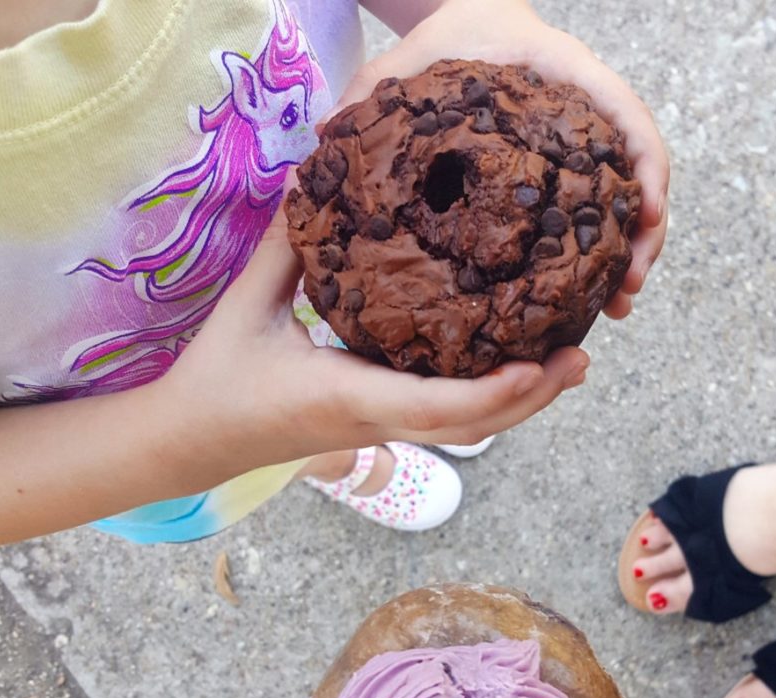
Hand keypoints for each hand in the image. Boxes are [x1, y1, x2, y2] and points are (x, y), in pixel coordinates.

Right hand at [155, 199, 588, 485]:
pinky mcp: (376, 427)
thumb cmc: (218, 376)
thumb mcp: (248, 305)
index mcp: (350, 397)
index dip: (497, 393)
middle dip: (531, 398)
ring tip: (565, 364)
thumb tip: (321, 179)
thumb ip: (289, 246)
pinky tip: (511, 371)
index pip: (440, 408)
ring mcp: (379, 431)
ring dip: (518, 403)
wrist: (195, 439)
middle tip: (580, 357)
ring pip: (465, 430)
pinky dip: (488, 400)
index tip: (540, 364)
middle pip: (472, 427)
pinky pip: (445, 420)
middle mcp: (376, 423)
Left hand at [340, 0, 668, 318]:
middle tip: (628, 290)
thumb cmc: (448, 39)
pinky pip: (595, 216)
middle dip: (642, 235)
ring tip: (616, 307)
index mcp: (563, 76)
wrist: (467, 26)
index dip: (645, 166)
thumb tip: (325, 138)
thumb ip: (375, 92)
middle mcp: (585, 116)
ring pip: (623, 204)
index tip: (649, 214)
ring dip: (627, 255)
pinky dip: (597, 254)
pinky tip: (587, 295)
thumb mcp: (411, 60)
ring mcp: (581, 151)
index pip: (624, 113)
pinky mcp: (568, 177)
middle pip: (638, 173)